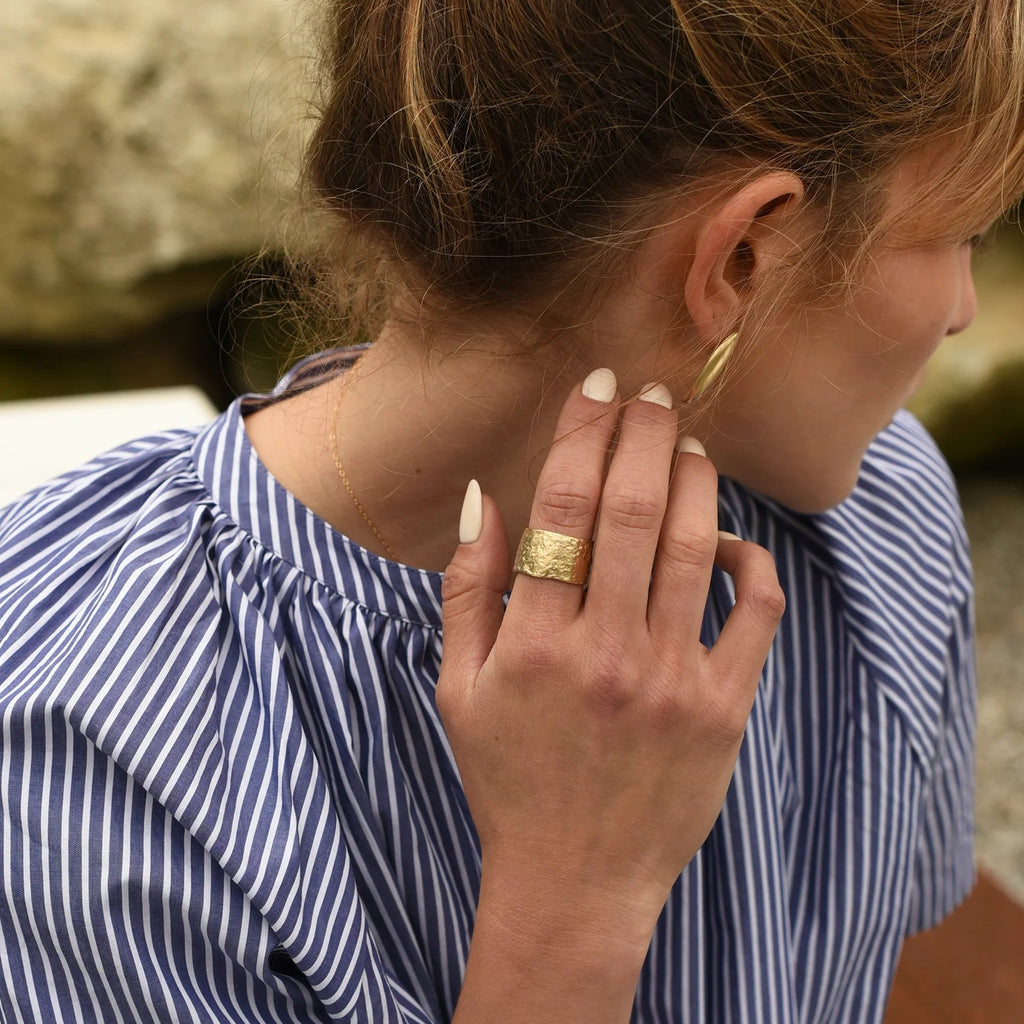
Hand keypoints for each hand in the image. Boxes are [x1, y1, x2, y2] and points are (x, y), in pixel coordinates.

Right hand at [439, 370, 783, 990]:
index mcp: (535, 642)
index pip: (560, 510)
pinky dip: (751, 562)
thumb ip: (468, 590)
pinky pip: (755, 614)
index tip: (597, 385)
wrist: (575, 880)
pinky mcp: (723, 708)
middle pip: (631, 512)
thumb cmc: (509, 779)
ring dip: (695, 481)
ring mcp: (672, 679)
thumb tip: (479, 497)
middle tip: (652, 390)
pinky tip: (729, 538)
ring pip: (694, 548)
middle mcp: (606, 652)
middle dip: (644, 434)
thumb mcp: (460, 688)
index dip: (580, 434)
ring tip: (688, 442)